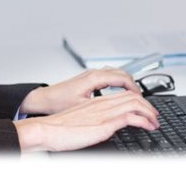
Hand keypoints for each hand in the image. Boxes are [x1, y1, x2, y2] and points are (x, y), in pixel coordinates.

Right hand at [14, 91, 159, 152]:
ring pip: (135, 103)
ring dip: (150, 113)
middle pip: (132, 97)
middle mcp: (101, 104)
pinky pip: (131, 117)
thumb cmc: (57, 128)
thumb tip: (99, 129)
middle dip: (148, 106)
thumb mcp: (77, 122)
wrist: (46, 130)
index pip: (123, 95)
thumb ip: (90, 121)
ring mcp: (103, 113)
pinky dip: (144, 121)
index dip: (138, 101)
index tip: (144, 111)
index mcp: (94, 103)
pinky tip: (148, 127)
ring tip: (155, 122)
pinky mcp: (104, 124)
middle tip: (154, 116)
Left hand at [19, 67, 142, 115]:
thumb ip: (102, 107)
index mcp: (95, 78)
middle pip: (123, 74)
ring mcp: (90, 75)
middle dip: (135, 86)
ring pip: (116, 74)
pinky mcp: (87, 79)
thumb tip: (120, 112)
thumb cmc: (58, 103)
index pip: (124, 79)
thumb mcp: (84, 107)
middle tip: (143, 100)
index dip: (137, 90)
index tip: (143, 101)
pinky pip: (109, 77)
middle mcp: (93, 73)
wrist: (42, 99)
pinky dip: (118, 83)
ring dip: (127, 83)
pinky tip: (119, 94)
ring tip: (135, 97)